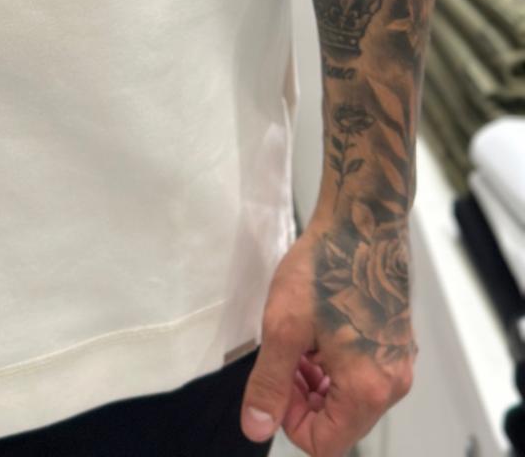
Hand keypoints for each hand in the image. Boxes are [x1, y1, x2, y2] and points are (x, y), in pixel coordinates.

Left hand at [239, 216, 416, 453]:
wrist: (362, 220)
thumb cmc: (326, 268)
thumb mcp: (283, 327)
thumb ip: (269, 383)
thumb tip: (256, 428)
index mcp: (368, 389)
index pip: (324, 444)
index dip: (289, 419)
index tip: (275, 378)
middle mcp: (392, 384)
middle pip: (337, 422)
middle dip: (301, 397)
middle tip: (282, 354)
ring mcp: (397, 363)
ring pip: (346, 397)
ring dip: (315, 379)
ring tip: (296, 337)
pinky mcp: (395, 343)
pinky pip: (360, 374)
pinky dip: (332, 362)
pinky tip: (316, 328)